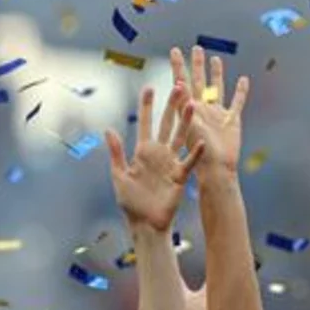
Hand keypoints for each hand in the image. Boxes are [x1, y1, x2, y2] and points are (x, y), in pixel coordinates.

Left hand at [104, 84, 203, 233]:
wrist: (145, 223)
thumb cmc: (130, 202)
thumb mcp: (119, 174)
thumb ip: (116, 152)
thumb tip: (108, 130)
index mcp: (143, 151)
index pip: (146, 123)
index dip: (148, 106)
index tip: (150, 88)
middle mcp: (159, 153)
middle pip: (166, 125)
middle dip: (172, 106)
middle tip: (179, 87)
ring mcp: (171, 163)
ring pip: (180, 138)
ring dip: (186, 122)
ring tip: (192, 106)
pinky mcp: (180, 176)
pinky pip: (189, 162)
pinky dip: (195, 153)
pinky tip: (201, 142)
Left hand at [172, 45, 248, 175]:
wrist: (215, 172)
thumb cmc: (198, 156)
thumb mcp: (187, 130)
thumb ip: (184, 108)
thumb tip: (179, 85)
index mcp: (188, 111)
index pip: (181, 84)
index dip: (178, 67)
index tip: (174, 51)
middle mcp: (202, 110)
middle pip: (199, 82)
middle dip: (197, 65)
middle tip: (195, 48)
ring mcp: (217, 115)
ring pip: (217, 89)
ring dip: (217, 74)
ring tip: (215, 58)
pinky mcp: (232, 121)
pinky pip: (237, 102)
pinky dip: (241, 91)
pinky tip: (243, 79)